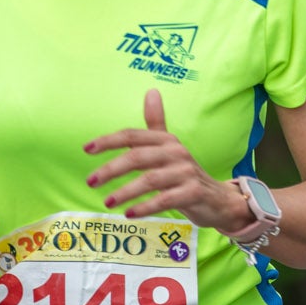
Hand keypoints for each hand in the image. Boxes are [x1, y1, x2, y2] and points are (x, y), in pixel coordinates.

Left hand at [84, 90, 252, 234]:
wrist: (218, 198)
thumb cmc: (185, 173)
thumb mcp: (170, 147)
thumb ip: (156, 123)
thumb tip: (151, 91)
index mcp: (166, 140)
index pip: (132, 135)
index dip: (108, 141)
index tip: (87, 149)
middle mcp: (176, 152)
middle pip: (137, 157)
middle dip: (111, 169)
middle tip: (90, 182)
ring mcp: (185, 173)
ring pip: (149, 180)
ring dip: (125, 192)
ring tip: (107, 202)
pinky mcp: (193, 193)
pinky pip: (165, 200)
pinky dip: (145, 207)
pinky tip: (129, 213)